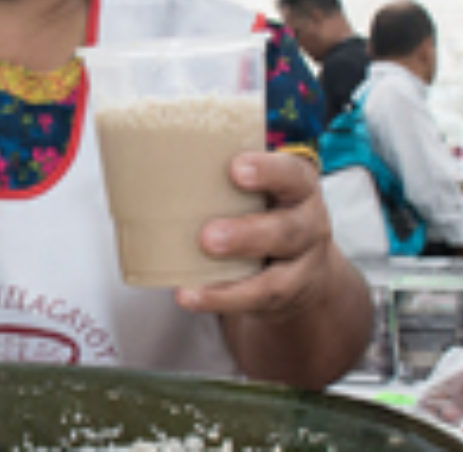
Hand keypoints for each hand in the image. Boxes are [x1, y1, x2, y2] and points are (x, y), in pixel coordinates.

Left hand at [175, 151, 336, 317]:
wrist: (304, 261)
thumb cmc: (264, 208)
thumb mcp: (260, 186)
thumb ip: (224, 175)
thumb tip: (154, 161)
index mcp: (299, 186)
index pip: (292, 174)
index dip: (268, 172)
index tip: (235, 168)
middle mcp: (308, 224)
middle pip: (289, 230)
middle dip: (247, 235)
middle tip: (208, 236)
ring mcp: (302, 265)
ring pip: (277, 278)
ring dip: (233, 284)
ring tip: (193, 284)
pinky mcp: (287, 295)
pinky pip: (256, 302)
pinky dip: (221, 301)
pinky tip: (191, 297)